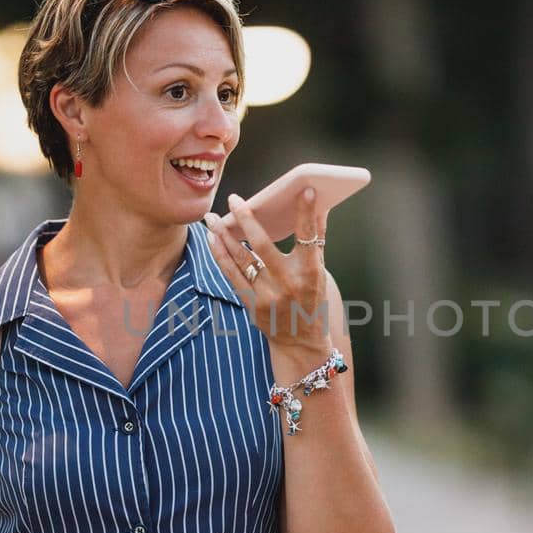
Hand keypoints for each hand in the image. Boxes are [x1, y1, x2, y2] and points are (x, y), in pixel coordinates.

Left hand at [204, 187, 329, 351]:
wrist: (301, 343)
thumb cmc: (312, 302)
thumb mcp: (320, 273)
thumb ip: (316, 241)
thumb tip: (317, 206)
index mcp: (311, 273)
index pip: (309, 237)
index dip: (307, 213)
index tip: (306, 190)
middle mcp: (288, 284)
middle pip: (264, 245)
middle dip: (247, 219)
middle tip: (234, 199)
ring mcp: (268, 296)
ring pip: (241, 259)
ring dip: (224, 235)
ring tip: (213, 217)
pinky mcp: (251, 305)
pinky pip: (231, 275)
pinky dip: (220, 255)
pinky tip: (212, 239)